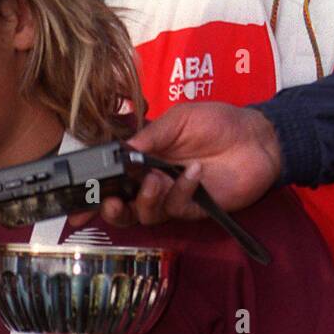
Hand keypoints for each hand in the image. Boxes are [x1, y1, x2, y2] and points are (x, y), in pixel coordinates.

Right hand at [69, 103, 282, 229]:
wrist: (257, 137)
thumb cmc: (217, 122)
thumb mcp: (178, 119)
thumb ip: (149, 137)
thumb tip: (121, 151)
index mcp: (142, 159)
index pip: (111, 181)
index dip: (92, 196)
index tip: (76, 206)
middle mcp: (152, 182)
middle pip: (122, 208)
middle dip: (112, 209)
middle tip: (112, 202)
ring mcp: (172, 198)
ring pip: (145, 214)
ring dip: (145, 200)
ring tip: (156, 181)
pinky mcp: (194, 209)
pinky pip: (176, 208)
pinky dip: (181, 191)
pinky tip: (194, 173)